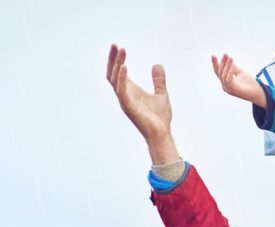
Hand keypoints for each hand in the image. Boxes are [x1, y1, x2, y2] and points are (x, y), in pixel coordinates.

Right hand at [106, 44, 178, 164]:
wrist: (162, 133)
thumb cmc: (159, 117)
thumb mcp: (161, 94)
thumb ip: (158, 80)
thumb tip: (157, 65)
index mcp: (130, 90)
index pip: (119, 72)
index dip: (117, 59)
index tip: (118, 46)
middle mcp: (124, 94)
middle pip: (113, 73)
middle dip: (113, 59)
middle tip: (115, 45)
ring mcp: (125, 100)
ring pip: (115, 79)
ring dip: (117, 65)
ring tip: (121, 51)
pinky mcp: (128, 106)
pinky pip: (121, 90)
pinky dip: (121, 78)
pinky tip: (124, 67)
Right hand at [211, 54, 266, 107]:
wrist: (258, 92)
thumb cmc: (250, 83)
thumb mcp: (240, 72)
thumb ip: (234, 67)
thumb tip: (228, 59)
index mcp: (226, 81)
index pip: (218, 72)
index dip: (215, 64)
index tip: (213, 55)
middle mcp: (225, 86)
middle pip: (220, 73)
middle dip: (222, 63)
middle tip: (225, 54)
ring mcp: (228, 89)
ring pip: (223, 76)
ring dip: (227, 66)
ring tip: (231, 58)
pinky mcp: (233, 90)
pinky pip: (228, 80)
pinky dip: (230, 72)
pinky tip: (233, 65)